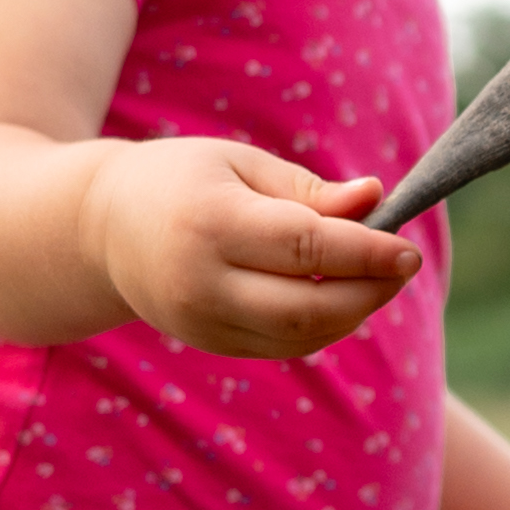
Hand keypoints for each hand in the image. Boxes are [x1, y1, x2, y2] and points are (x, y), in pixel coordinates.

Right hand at [82, 139, 419, 357]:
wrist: (102, 227)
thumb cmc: (183, 180)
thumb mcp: (241, 164)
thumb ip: (309, 190)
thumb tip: (376, 199)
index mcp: (212, 223)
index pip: (306, 247)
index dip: (366, 253)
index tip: (408, 250)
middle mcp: (203, 282)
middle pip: (308, 307)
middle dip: (368, 291)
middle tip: (403, 266)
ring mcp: (202, 322)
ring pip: (301, 336)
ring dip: (352, 311)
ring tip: (375, 276)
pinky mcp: (209, 343)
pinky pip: (283, 346)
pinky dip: (324, 325)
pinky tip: (339, 294)